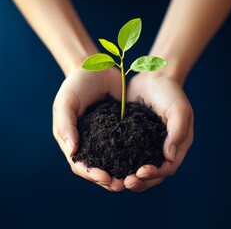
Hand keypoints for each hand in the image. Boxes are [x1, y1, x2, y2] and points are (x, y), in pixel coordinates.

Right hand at [53, 68, 124, 191]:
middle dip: (110, 179)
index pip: (80, 165)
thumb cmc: (76, 84)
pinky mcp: (121, 129)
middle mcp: (91, 142)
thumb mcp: (66, 102)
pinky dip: (133, 155)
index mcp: (74, 140)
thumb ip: (66, 126)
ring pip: (114, 161)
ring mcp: (107, 137)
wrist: (96, 68)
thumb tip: (72, 152)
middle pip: (99, 168)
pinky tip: (144, 159)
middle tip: (125, 184)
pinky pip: (127, 146)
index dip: (92, 174)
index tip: (105, 178)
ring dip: (123, 172)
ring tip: (136, 177)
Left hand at [125, 71, 193, 191]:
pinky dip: (118, 161)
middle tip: (124, 183)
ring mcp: (146, 143)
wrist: (154, 77)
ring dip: (127, 175)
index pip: (168, 167)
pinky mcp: (132, 136)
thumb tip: (169, 157)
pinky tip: (106, 163)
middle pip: (152, 173)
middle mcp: (161, 148)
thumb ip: (177, 132)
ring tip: (113, 180)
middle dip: (139, 181)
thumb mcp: (179, 109)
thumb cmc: (170, 92)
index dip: (155, 173)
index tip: (141, 172)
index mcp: (176, 145)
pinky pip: (126, 152)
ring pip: (137, 166)